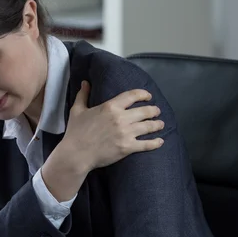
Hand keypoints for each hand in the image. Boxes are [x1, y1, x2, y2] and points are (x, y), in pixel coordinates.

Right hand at [41, 82, 163, 201]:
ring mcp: (126, 133)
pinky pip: (146, 144)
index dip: (144, 94)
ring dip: (157, 124)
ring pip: (148, 126)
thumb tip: (85, 82)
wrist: (76, 154)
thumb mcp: (77, 110)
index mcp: (111, 107)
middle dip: (153, 110)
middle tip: (156, 111)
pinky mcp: (127, 147)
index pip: (133, 96)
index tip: (148, 96)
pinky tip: (160, 141)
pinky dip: (156, 143)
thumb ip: (83, 95)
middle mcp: (121, 118)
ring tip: (161, 124)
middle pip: (145, 111)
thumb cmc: (76, 132)